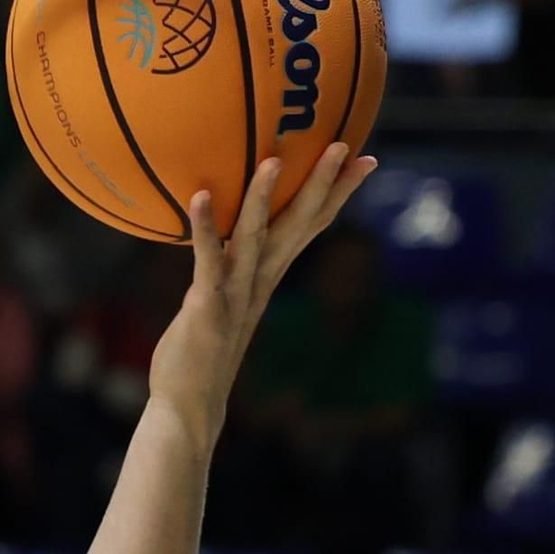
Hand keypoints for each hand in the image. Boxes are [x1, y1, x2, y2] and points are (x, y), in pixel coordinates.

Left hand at [147, 144, 376, 447]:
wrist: (190, 408)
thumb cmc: (199, 356)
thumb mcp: (219, 306)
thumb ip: (226, 275)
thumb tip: (222, 246)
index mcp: (266, 279)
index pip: (309, 229)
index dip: (337, 194)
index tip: (364, 159)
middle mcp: (259, 284)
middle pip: (298, 227)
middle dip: (322, 186)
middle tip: (344, 145)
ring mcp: (236, 295)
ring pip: (256, 238)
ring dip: (265, 200)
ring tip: (274, 161)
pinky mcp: (207, 306)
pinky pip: (208, 260)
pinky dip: (204, 228)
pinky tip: (199, 196)